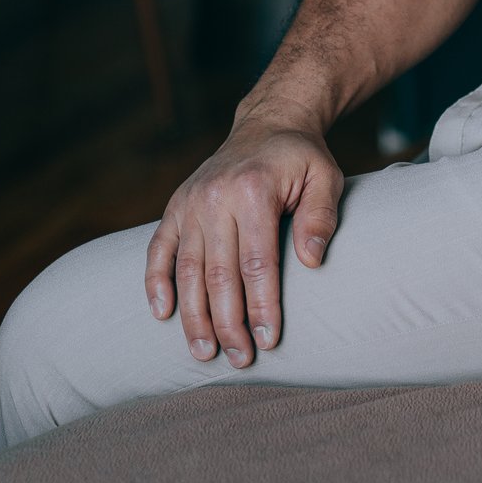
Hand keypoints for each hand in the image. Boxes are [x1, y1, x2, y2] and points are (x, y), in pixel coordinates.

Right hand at [142, 109, 342, 368]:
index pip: (257, 262)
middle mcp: (214, 197)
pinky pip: (159, 249)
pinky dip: (156, 282)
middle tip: (240, 359)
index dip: (262, 305)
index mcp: (253, 191)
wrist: (267, 123)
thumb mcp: (325, 177)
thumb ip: (320, 217)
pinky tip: (162, 315)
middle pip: (218, 273)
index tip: (269, 340)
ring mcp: (190, 202)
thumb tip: (312, 262)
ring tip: (204, 352)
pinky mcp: (175, 206)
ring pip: (186, 269)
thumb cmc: (300, 158)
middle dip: (228, 322)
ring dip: (193, 315)